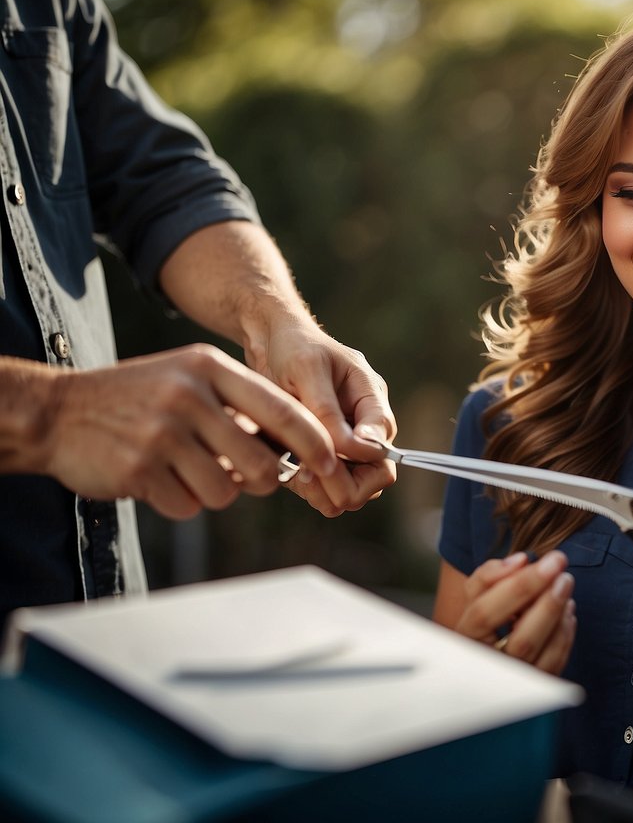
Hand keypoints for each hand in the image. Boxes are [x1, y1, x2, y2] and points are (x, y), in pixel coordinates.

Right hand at [37, 344, 337, 519]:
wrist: (58, 412)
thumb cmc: (142, 399)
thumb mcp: (192, 379)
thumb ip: (244, 404)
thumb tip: (306, 444)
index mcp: (210, 369)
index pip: (285, 412)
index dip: (316, 446)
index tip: (332, 467)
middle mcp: (189, 396)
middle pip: (263, 465)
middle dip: (260, 480)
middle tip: (239, 473)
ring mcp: (162, 433)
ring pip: (227, 492)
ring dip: (215, 491)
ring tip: (188, 470)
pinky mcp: (139, 470)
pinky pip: (188, 506)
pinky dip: (180, 501)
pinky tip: (159, 478)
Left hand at [250, 318, 396, 516]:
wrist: (271, 339)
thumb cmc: (292, 345)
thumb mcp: (307, 370)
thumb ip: (328, 412)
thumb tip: (352, 450)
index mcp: (372, 400)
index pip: (383, 450)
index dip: (354, 465)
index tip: (317, 460)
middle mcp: (365, 424)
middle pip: (377, 476)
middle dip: (345, 487)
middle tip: (306, 479)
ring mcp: (348, 439)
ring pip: (355, 487)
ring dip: (326, 492)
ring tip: (294, 476)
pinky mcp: (327, 449)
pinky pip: (331, 485)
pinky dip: (311, 488)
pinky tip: (288, 472)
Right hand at [453, 551, 576, 675]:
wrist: (487, 653)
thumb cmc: (484, 617)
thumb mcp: (475, 595)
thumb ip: (488, 575)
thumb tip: (520, 561)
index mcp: (465, 639)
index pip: (487, 613)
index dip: (519, 586)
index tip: (549, 562)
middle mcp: (487, 667)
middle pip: (522, 641)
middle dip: (548, 605)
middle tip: (565, 575)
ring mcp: (513, 681)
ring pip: (544, 654)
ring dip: (560, 617)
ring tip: (565, 585)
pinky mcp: (534, 685)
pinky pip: (556, 663)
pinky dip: (565, 634)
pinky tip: (566, 609)